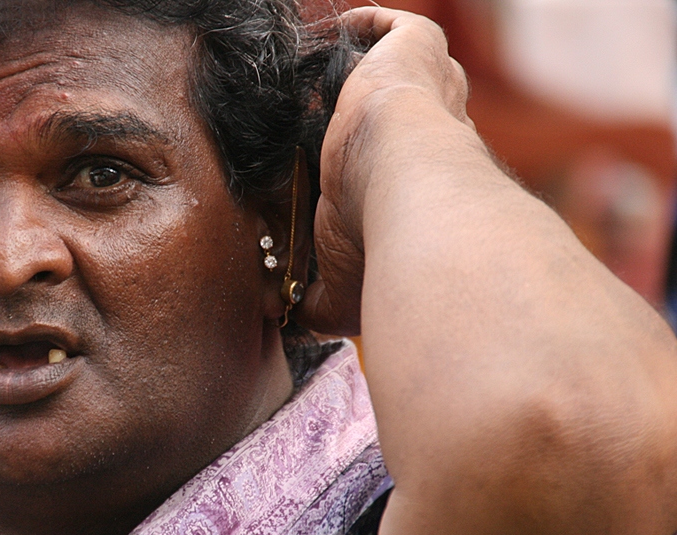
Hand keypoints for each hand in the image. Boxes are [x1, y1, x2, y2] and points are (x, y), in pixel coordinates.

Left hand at [298, 7, 472, 334]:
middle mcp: (438, 132)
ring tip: (322, 76)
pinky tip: (336, 34)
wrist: (407, 191)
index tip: (341, 167)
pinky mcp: (415, 49)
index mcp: (428, 185)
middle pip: (413, 111)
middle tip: (334, 118)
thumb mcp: (340, 289)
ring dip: (366, 68)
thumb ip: (313, 303)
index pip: (410, 166)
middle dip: (382, 113)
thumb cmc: (381, 247)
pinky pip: (390, 24)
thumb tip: (280, 320)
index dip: (381, 162)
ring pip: (402, 66)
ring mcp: (429, 87)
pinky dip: (364, 24)